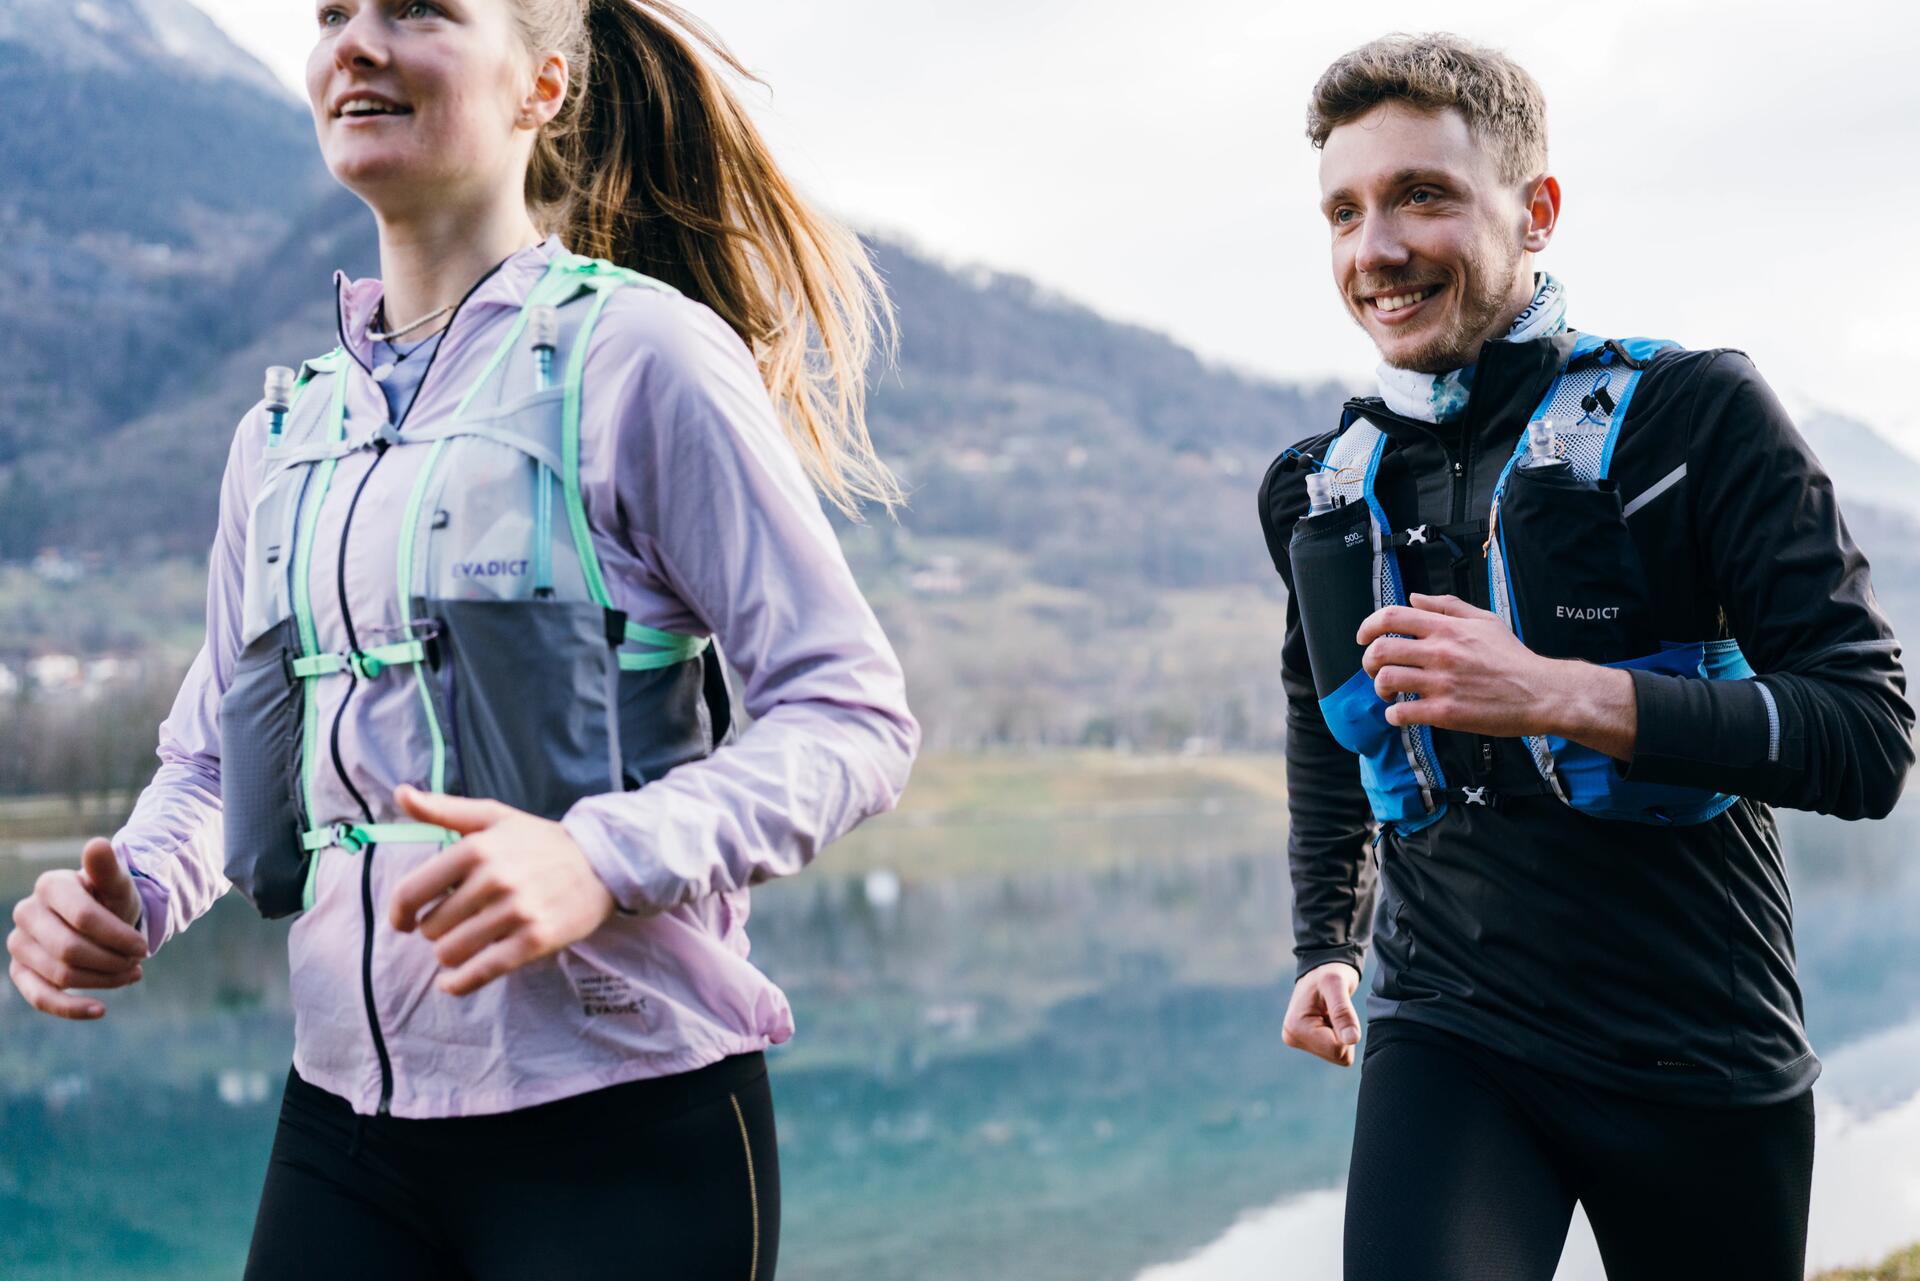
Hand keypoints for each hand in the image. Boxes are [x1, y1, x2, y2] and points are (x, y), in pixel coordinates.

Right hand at [7, 838, 148, 1019]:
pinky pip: (40, 997)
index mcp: (50, 885)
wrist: (103, 920)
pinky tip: (100, 1010)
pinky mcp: (21, 971)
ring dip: (103, 980)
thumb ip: (108, 869)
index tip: (145, 947)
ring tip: (130, 974)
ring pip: (61, 974)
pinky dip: (71, 1008)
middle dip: (111, 960)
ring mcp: (19, 944)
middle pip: (71, 950)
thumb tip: (97, 844)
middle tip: (138, 962)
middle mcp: (26, 913)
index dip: (118, 937)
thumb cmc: (111, 900)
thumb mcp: (118, 885)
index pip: (84, 918)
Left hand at [387, 785, 615, 996]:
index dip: (399, 913)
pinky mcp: (534, 940)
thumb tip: (401, 792)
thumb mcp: (494, 817)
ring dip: (450, 953)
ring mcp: (516, 912)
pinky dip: (459, 983)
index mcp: (476, 848)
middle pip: (431, 927)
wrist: (602, 863)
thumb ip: (444, 809)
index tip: (403, 921)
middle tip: (457, 922)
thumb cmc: (540, 841)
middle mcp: (494, 880)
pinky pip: (481, 972)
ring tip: (465, 942)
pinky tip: (451, 982)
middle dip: (436, 929)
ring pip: (450, 953)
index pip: (411, 892)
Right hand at [1282, 961, 1362, 1066]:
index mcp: (1296, 1027)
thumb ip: (1343, 1013)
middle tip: (1334, 1012)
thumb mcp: (1337, 986)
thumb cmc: (1329, 973)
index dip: (1346, 1032)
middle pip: (1336, 1056)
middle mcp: (1292, 1038)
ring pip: (1336, 1055)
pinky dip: (1337, 1037)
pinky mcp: (1304, 1042)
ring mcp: (1297, 1041)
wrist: (1321, 970)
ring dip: (1340, 1035)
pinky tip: (1328, 1020)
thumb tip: (1352, 1040)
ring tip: (1331, 1014)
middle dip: (1343, 1035)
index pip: (1336, 1050)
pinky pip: (1333, 1052)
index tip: (1339, 1010)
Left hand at [1358, 593, 1556, 735]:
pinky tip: (1401, 714)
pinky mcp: (1445, 712)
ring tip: (1389, 694)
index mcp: (1446, 628)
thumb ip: (1447, 607)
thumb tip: (1415, 597)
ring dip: (1379, 689)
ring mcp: (1441, 683)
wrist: (1541, 692)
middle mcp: (1440, 653)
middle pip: (1380, 650)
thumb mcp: (1484, 620)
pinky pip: (1401, 713)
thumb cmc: (1513, 658)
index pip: (1391, 616)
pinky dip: (1393, 715)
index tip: (1362, 637)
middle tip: (1375, 670)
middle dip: (1368, 661)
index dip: (1367, 625)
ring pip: (1386, 680)